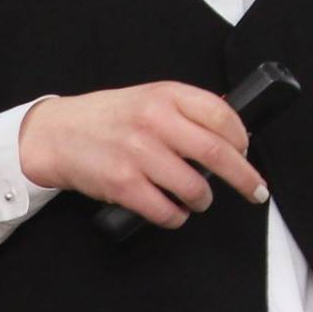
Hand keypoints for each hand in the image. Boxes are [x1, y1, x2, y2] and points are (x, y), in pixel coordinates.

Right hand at [18, 82, 268, 228]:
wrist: (57, 134)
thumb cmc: (108, 117)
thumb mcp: (150, 98)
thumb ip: (185, 109)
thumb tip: (230, 129)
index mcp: (167, 95)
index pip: (221, 114)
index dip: (241, 137)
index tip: (247, 152)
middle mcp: (155, 121)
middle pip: (215, 152)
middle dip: (243, 176)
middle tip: (256, 190)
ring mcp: (138, 153)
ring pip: (193, 186)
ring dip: (204, 199)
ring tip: (200, 200)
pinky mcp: (122, 184)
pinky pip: (164, 210)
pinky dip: (176, 217)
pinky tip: (175, 212)